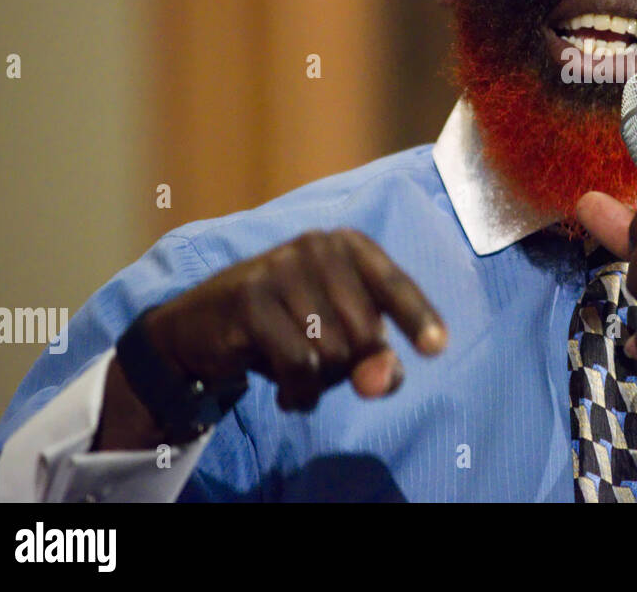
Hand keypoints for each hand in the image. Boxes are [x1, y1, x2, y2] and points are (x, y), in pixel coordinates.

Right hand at [95, 228, 445, 449]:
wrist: (201, 327)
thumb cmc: (286, 328)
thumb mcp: (339, 341)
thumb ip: (376, 361)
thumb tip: (382, 380)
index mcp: (348, 244)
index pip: (394, 285)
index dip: (417, 318)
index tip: (436, 348)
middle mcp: (316, 246)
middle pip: (365, 332)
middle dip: (351, 368)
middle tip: (323, 371)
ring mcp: (280, 268)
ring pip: (332, 352)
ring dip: (321, 383)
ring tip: (300, 376)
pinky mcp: (249, 299)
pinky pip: (298, 364)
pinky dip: (299, 392)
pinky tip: (286, 392)